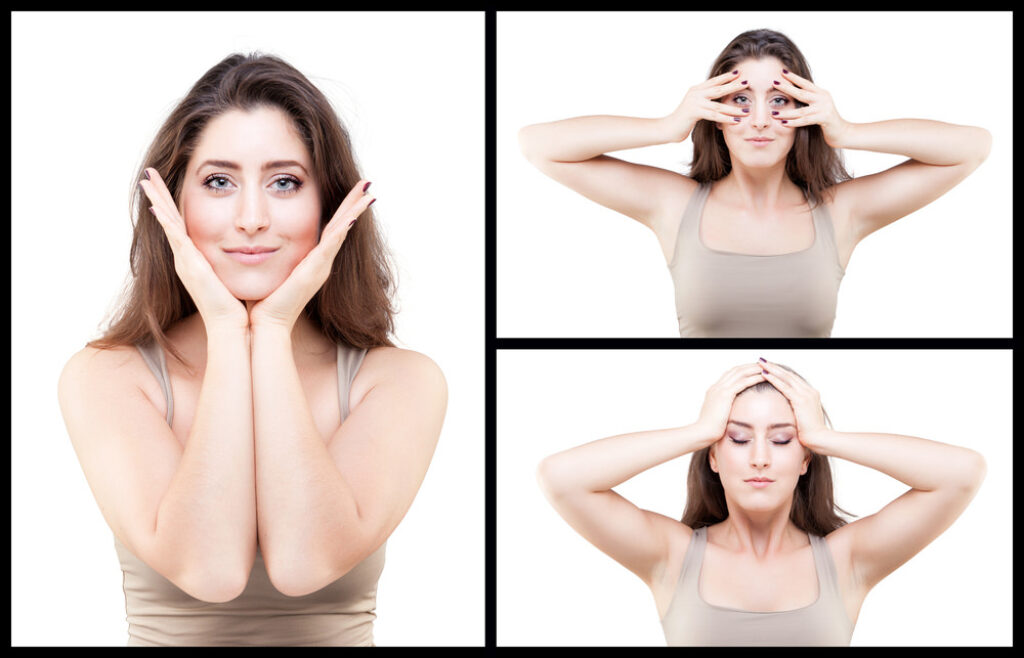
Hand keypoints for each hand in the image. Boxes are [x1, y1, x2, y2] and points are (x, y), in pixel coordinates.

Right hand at [139, 167, 249, 332]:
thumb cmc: (237, 305)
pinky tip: (157, 206)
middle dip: (158, 196)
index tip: (163, 185)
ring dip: (157, 201)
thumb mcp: (231, 274)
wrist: (233, 326)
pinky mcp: (191, 266)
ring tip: (146, 181)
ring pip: (167, 223)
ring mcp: (186, 261)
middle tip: (148, 174)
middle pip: (169, 219)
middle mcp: (186, 258)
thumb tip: (244, 249)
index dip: (171, 204)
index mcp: (195, 259)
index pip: (181, 225)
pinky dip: (166, 221)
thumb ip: (232, 260)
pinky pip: (175, 238)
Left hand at [248, 180, 375, 330]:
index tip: (352, 193)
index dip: (342, 211)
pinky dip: (341, 231)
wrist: (263, 324)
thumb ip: (268, 253)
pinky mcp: (314, 273)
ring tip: (368, 194)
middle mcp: (320, 263)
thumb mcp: (267, 269)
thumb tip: (256, 238)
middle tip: (367, 185)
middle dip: (354, 205)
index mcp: (311, 262)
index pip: (329, 230)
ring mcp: (319, 268)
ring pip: (341, 232)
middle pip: (341, 227)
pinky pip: (330, 246)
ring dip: (354, 212)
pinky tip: (351, 217)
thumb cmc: (260, 300)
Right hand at [664, 70, 749, 141]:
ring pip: (718, 104)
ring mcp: (694, 102)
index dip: (726, 77)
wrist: (667, 128)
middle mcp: (695, 93)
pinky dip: (726, 118)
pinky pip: (713, 115)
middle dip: (734, 85)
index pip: (714, 81)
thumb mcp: (693, 107)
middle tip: (747, 82)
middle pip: (718, 88)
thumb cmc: (681, 120)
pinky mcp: (694, 112)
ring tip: (746, 110)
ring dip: (733, 108)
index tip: (739, 73)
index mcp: (696, 90)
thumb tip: (715, 101)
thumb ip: (704, 102)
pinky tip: (736, 121)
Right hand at [694, 363, 766, 446]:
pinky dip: (754, 378)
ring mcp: (720, 390)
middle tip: (762, 365)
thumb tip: (732, 413)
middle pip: (736, 370)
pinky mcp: (725, 395)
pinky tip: (763, 377)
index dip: (742, 370)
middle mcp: (716, 387)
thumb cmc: (710, 429)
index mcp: (714, 391)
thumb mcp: (717, 416)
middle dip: (749, 366)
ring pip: (740, 373)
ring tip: (766, 368)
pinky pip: (742, 382)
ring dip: (754, 369)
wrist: (703, 433)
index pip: (730, 375)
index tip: (753, 370)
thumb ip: (724, 410)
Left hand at [758, 360, 829, 448]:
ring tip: (761, 363)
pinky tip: (764, 374)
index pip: (793, 379)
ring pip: (786, 377)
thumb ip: (796, 408)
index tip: (769, 367)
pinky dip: (774, 379)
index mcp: (811, 394)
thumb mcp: (803, 416)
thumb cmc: (810, 432)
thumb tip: (786, 407)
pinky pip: (785, 387)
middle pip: (789, 375)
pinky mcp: (801, 400)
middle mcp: (810, 391)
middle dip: (774, 367)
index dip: (780, 372)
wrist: (819, 439)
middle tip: (762, 360)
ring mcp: (806, 394)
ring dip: (772, 369)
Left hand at [770, 68, 850, 147]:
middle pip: (801, 92)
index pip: (805, 83)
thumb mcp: (818, 107)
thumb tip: (794, 95)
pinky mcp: (824, 118)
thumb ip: (809, 100)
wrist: (842, 132)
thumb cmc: (827, 120)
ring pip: (801, 110)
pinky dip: (794, 122)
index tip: (782, 71)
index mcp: (821, 93)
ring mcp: (824, 108)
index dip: (794, 77)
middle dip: (787, 88)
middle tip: (774, 83)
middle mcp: (823, 98)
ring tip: (773, 113)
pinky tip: (783, 123)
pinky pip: (805, 120)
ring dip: (786, 112)